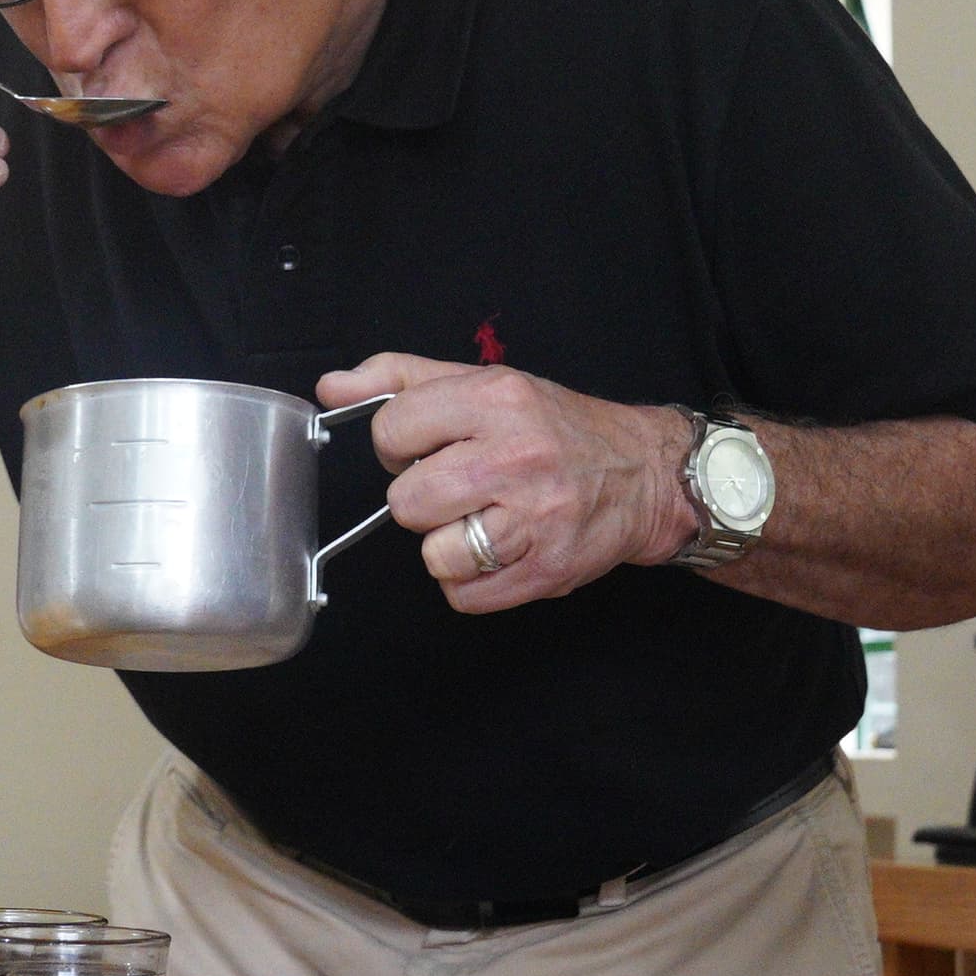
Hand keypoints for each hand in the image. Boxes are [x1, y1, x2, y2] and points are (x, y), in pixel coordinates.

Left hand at [316, 355, 698, 614]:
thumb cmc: (556, 428)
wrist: (643, 474)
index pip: (392, 430)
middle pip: (407, 503)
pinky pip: (464, 596)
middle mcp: (516, 456)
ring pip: (434, 555)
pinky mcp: (546, 569)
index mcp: (496, 399)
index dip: (399, 445)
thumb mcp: (484, 382)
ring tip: (480, 521)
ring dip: (447, 545)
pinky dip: (470, 582)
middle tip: (457, 488)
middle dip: (422, 500)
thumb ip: (401, 379)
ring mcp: (534, 518)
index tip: (427, 447)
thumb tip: (332, 389)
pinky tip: (497, 551)